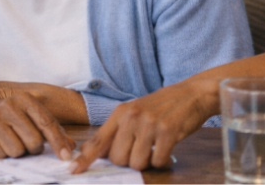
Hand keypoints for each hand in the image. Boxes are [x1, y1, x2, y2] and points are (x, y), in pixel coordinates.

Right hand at [0, 93, 75, 160]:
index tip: (65, 156)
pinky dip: (2, 153)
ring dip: (18, 152)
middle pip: (34, 140)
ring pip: (17, 150)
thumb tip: (70, 147)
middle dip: (34, 148)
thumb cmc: (13, 117)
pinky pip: (0, 154)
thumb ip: (54, 130)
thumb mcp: (33, 117)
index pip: (46, 123)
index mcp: (25, 99)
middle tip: (28, 144)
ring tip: (12, 140)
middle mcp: (9, 105)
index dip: (57, 141)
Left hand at [70, 80, 213, 172]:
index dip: (85, 158)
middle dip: (128, 161)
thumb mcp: (134, 112)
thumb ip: (116, 131)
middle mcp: (132, 117)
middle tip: (141, 150)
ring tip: (154, 148)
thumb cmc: (161, 107)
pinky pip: (157, 161)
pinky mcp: (168, 132)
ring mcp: (150, 124)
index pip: (98, 139)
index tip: (74, 170)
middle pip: (117, 158)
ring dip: (147, 162)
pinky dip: (162, 160)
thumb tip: (95, 152)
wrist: (191, 94)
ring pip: (137, 163)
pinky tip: (167, 148)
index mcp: (120, 113)